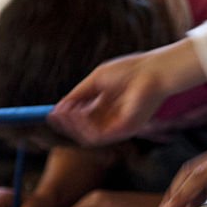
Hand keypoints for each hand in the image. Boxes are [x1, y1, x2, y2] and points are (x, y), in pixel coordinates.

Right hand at [49, 40, 205, 145]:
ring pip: (88, 135)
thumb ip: (78, 94)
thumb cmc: (130, 70)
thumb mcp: (96, 80)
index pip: (82, 118)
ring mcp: (119, 126)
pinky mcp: (125, 130)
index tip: (52, 113)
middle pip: (83, 129)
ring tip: (65, 113)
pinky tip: (77, 114)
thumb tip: (57, 108)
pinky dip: (84, 127)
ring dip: (73, 125)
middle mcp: (112, 119)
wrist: (154, 71)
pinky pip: (98, 136)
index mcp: (107, 106)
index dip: (66, 117)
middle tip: (55, 115)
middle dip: (67, 123)